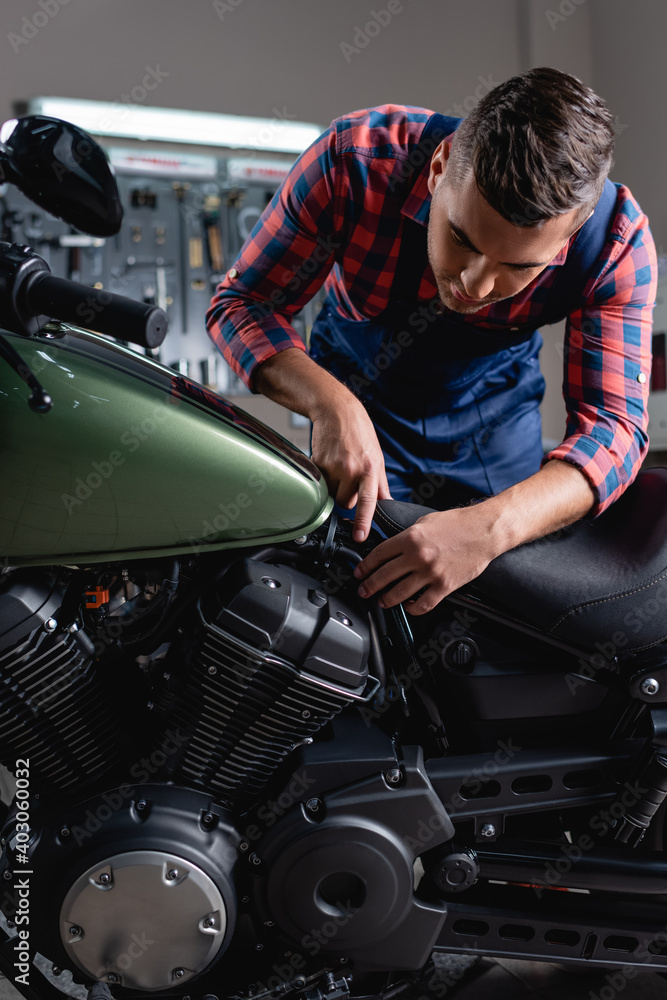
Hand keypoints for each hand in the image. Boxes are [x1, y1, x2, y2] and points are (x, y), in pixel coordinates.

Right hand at [310, 398, 390, 542]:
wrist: (337, 411)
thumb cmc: (360, 434)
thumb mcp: (378, 458)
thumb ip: (380, 485)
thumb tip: (387, 504)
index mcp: (370, 469)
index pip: (368, 500)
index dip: (363, 521)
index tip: (359, 537)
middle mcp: (352, 469)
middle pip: (345, 502)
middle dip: (346, 495)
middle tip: (349, 477)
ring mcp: (333, 466)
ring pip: (331, 494)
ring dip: (334, 488)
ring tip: (340, 468)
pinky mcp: (318, 463)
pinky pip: (320, 483)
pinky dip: (323, 478)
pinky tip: (330, 462)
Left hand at [353, 506, 499, 614]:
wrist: (484, 531)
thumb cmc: (458, 524)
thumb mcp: (425, 522)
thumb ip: (406, 535)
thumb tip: (390, 546)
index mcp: (410, 538)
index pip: (378, 555)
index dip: (364, 566)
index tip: (359, 572)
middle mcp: (418, 556)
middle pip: (384, 576)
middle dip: (369, 586)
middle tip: (363, 590)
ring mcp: (431, 573)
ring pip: (399, 593)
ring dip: (386, 600)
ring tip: (381, 601)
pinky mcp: (445, 586)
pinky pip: (423, 604)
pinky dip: (412, 609)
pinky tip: (408, 606)